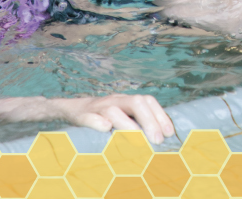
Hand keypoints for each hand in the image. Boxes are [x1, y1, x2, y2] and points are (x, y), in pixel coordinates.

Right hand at [58, 94, 174, 144]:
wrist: (72, 110)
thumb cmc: (104, 118)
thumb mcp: (122, 116)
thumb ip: (139, 124)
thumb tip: (162, 139)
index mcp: (126, 101)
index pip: (147, 101)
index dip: (160, 116)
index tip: (169, 134)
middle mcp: (115, 101)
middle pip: (136, 102)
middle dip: (149, 120)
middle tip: (158, 140)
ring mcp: (98, 108)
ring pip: (114, 109)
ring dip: (128, 124)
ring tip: (139, 140)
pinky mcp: (82, 117)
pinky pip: (89, 117)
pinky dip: (97, 122)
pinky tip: (106, 128)